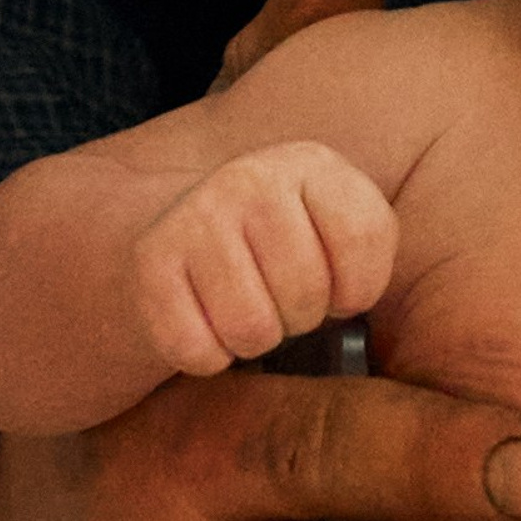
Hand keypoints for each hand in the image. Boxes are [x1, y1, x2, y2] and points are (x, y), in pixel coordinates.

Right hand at [130, 142, 396, 377]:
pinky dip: (207, 356)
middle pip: (307, 293)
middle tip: (283, 301)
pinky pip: (196, 348)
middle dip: (302, 318)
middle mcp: (251, 178)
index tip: (338, 289)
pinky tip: (207, 325)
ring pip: (253, 328)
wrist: (187, 236)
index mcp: (312, 165)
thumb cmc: (285, 251)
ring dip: (255, 340)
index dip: (357, 288)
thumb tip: (360, 313)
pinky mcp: (150, 260)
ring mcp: (196, 215)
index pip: (362, 237)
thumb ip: (370, 249)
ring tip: (248, 312)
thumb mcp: (340, 232)